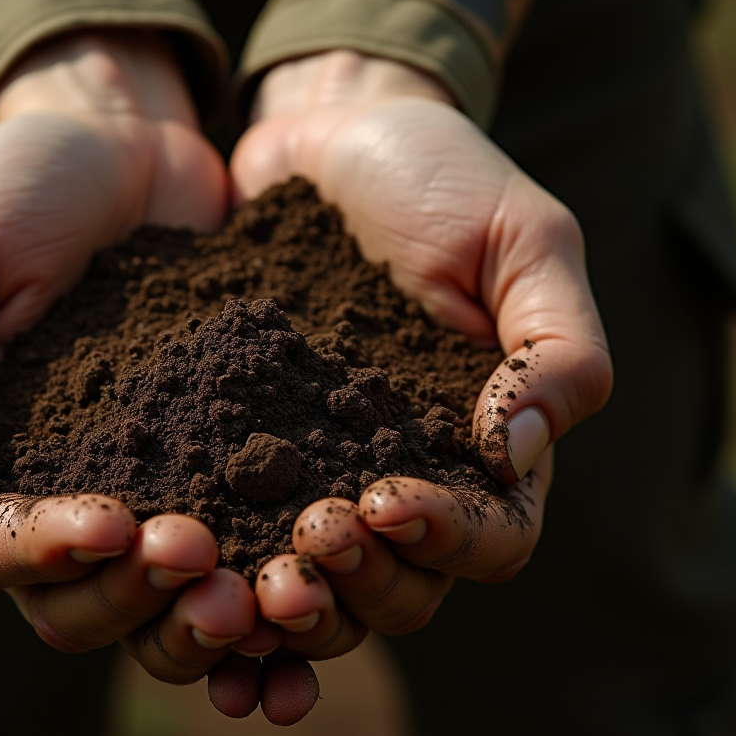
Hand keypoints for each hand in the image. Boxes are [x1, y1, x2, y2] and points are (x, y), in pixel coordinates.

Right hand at [0, 32, 318, 716]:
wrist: (130, 148)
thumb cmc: (25, 186)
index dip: (42, 555)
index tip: (111, 521)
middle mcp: (58, 493)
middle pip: (77, 605)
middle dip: (136, 598)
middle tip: (202, 558)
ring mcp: (147, 486)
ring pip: (162, 603)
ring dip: (207, 619)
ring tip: (268, 592)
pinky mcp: (222, 465)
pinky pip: (244, 548)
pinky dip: (272, 583)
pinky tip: (316, 582)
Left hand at [229, 49, 611, 653]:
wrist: (332, 132)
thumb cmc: (440, 177)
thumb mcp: (524, 240)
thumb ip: (554, 348)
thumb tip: (516, 455)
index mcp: (485, 444)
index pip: (491, 538)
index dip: (445, 542)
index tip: (386, 500)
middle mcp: (404, 475)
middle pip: (401, 588)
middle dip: (357, 583)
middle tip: (306, 538)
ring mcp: (319, 469)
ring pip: (317, 585)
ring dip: (287, 603)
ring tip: (239, 580)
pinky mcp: (243, 448)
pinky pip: (233, 533)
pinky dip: (218, 573)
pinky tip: (182, 575)